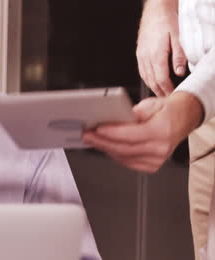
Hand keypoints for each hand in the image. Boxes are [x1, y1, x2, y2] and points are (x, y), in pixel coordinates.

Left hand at [83, 92, 203, 173]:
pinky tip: (106, 146)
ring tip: (92, 139)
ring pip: (124, 157)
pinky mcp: (152, 166)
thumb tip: (114, 117)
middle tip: (87, 134)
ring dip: (106, 148)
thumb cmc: (166, 110)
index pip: (131, 135)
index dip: (112, 133)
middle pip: (125, 148)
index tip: (97, 129)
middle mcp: (160, 148)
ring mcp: (157, 160)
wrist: (182, 119)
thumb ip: (133, 113)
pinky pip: (128, 162)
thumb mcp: (151, 104)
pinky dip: (115, 154)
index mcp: (161, 131)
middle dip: (103, 141)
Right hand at [136, 0, 186, 96]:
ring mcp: (141, 54)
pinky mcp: (139, 52)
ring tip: (162, 93)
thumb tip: (180, 72)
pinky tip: (153, 81)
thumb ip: (179, 55)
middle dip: (160, 92)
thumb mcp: (177, 37)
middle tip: (169, 99)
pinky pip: (142, 70)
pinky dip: (147, 78)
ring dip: (153, 87)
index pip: (161, 79)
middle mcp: (146, 56)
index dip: (167, 90)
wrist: (155, 8)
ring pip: (145, 77)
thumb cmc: (167, 20)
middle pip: (152, 81)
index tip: (174, 96)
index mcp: (156, 54)